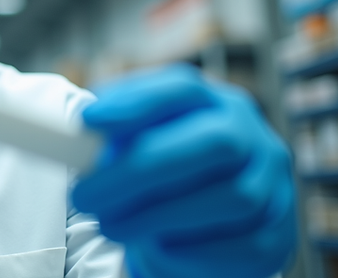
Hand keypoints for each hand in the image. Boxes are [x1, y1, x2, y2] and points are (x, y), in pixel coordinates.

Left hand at [71, 65, 296, 277]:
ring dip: (158, 215)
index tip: (87, 121)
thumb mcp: (134, 144)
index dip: (136, 102)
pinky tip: (155, 246)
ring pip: (229, 197)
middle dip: (141, 170)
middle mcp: (252, 137)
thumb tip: (60, 135)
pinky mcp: (277, 237)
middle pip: (212, 143)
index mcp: (212, 102)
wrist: (203, 227)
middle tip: (84, 197)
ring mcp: (274, 186)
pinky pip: (240, 245)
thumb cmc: (159, 176)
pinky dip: (189, 249)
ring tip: (110, 225)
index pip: (182, 88)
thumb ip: (108, 137)